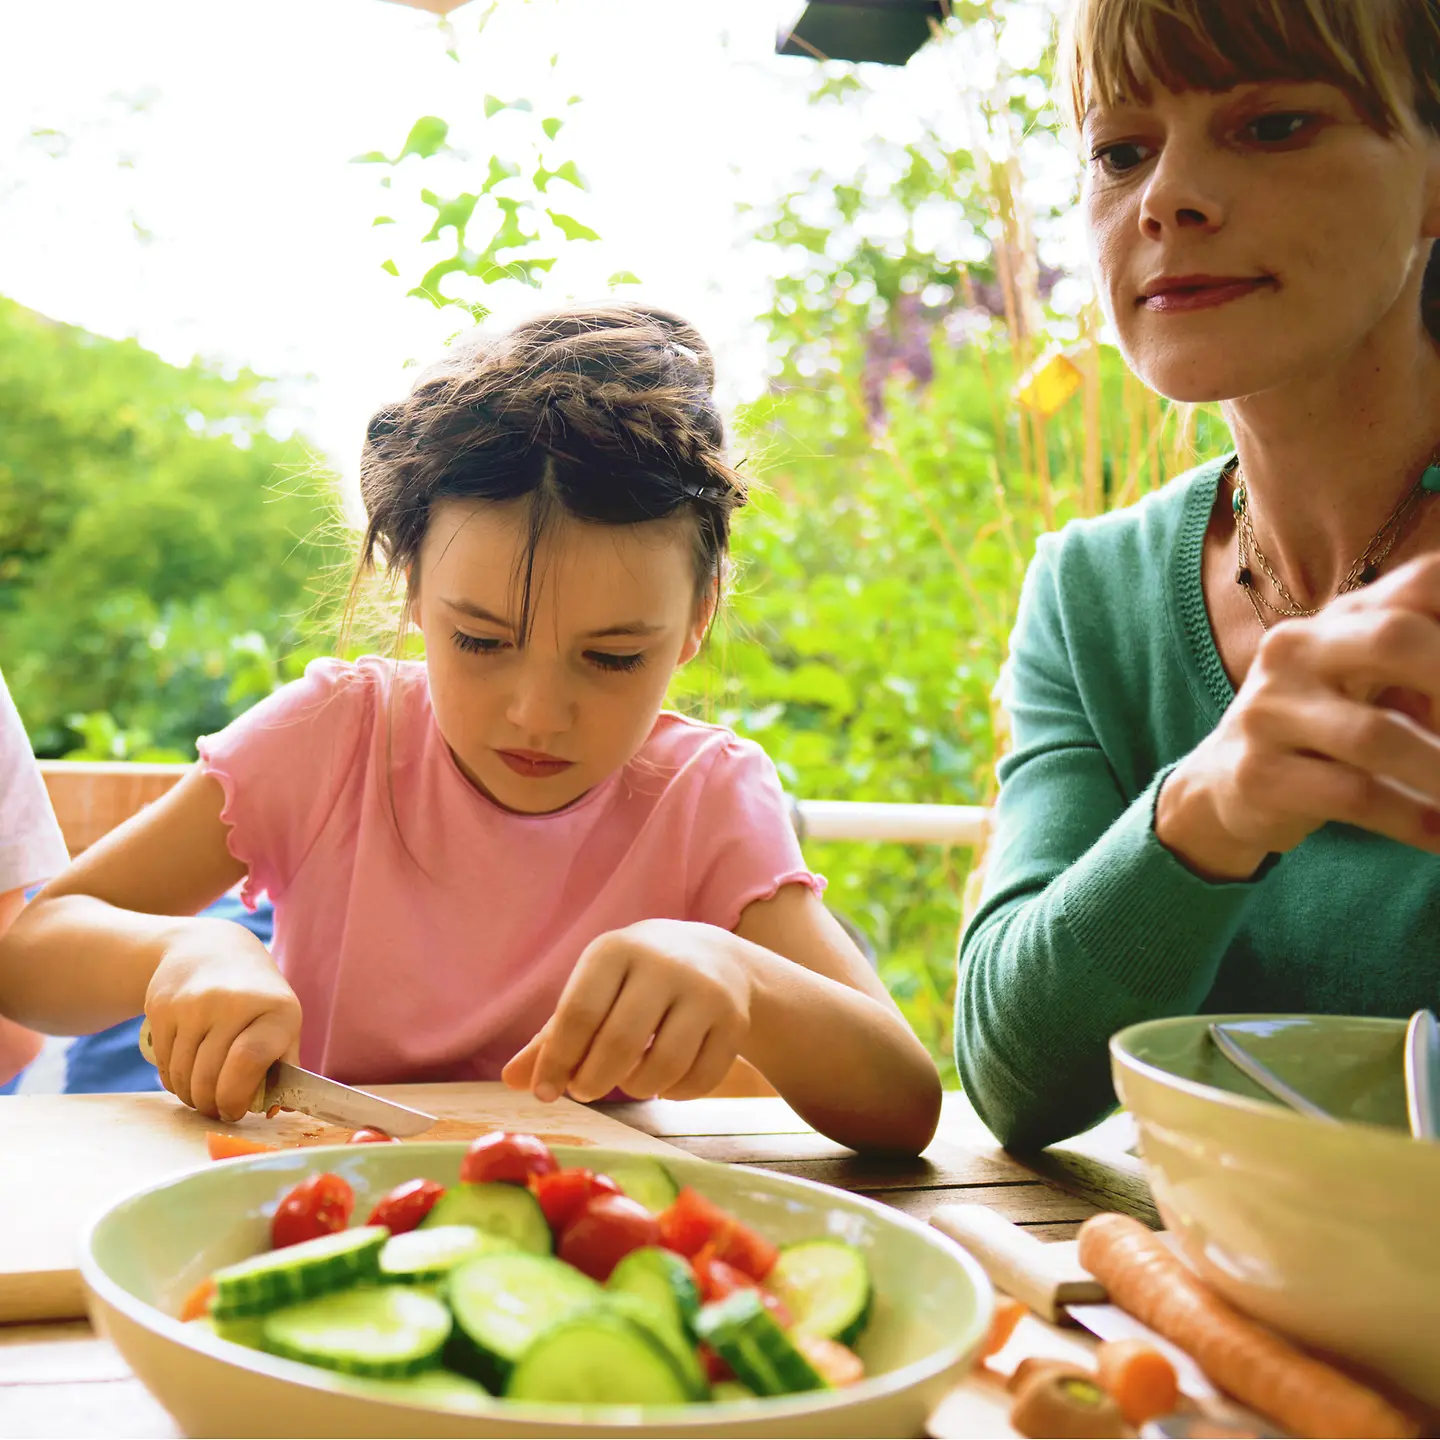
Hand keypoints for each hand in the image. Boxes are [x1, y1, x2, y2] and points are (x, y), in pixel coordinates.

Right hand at [143, 917, 300, 1122]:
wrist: (210, 949)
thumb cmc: (255, 997)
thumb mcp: (282, 1020)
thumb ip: (283, 1065)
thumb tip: (276, 1111)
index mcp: (274, 1008)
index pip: (249, 1061)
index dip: (237, 1096)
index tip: (235, 1112)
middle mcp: (232, 1001)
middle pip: (210, 1075)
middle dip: (211, 1105)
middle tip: (216, 1111)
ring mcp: (193, 1003)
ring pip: (183, 1075)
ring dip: (191, 1097)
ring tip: (202, 1095)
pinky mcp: (162, 1006)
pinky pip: (164, 1063)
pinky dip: (173, 1080)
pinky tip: (186, 1074)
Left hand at [502, 920, 751, 1103]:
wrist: (717, 957)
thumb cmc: (636, 979)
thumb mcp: (595, 989)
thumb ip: (554, 1035)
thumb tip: (513, 1081)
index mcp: (617, 950)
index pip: (579, 1013)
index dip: (557, 1061)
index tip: (545, 1093)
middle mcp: (664, 964)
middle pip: (620, 1043)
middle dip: (594, 1081)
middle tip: (586, 1090)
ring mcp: (705, 991)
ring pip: (663, 1066)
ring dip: (636, 1088)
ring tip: (629, 1080)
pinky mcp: (735, 1020)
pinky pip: (698, 1080)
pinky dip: (675, 1093)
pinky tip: (665, 1081)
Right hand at [1157, 553, 1439, 878]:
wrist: (1224, 782)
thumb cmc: (1327, 728)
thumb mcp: (1374, 679)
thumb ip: (1430, 662)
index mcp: (1339, 618)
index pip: (1421, 584)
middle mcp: (1296, 649)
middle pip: (1393, 639)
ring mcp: (1270, 711)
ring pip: (1377, 734)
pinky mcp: (1258, 773)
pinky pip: (1353, 795)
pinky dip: (1414, 819)